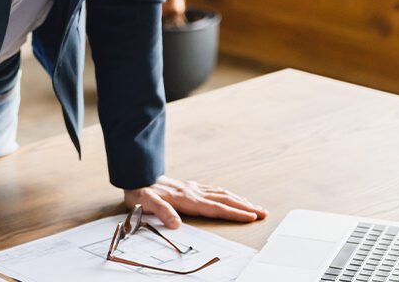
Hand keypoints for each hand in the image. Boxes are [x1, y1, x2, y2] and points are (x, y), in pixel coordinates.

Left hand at [124, 175, 267, 227]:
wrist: (134, 172)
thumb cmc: (139, 190)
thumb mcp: (145, 203)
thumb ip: (162, 212)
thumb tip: (176, 225)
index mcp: (186, 198)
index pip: (216, 207)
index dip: (235, 213)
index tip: (252, 217)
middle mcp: (193, 191)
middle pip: (225, 199)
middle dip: (245, 207)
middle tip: (263, 212)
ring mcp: (192, 187)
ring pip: (221, 193)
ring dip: (239, 200)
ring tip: (253, 206)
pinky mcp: (188, 186)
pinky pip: (213, 189)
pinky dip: (226, 194)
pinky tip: (230, 195)